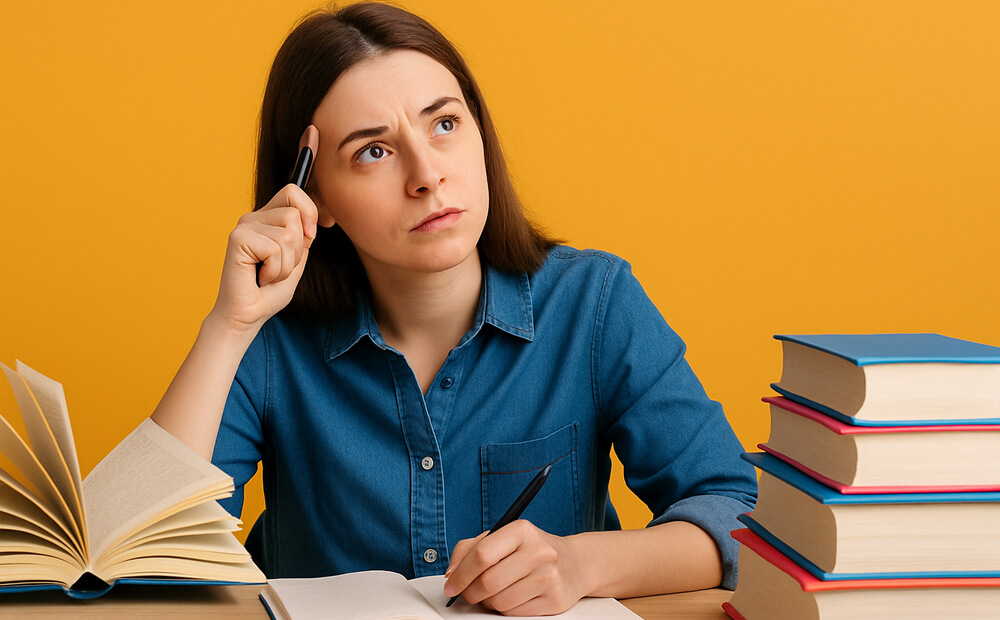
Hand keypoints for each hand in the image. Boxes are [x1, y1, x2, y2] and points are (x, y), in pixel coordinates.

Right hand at [209, 184, 319, 333]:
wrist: (249, 314)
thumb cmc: (270, 291)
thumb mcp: (297, 259)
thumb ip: (303, 235)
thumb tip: (312, 217)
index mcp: (267, 218)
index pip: (292, 191)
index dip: (309, 211)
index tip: (310, 236)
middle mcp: (253, 217)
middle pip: (294, 215)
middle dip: (297, 250)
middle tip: (279, 267)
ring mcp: (244, 226)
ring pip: (288, 234)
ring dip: (286, 264)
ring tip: (269, 274)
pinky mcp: (238, 239)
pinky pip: (274, 249)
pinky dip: (275, 270)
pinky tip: (260, 277)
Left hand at [443, 520, 588, 615]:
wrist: (575, 563)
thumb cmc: (532, 549)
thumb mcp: (504, 537)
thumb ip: (472, 548)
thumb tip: (452, 572)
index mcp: (522, 530)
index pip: (482, 554)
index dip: (461, 573)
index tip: (451, 584)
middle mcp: (539, 552)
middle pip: (488, 582)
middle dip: (470, 592)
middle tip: (466, 593)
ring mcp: (548, 577)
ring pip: (499, 602)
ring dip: (488, 602)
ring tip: (493, 592)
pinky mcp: (554, 601)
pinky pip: (514, 613)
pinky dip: (504, 609)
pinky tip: (510, 597)